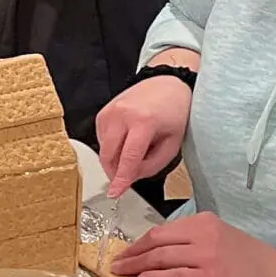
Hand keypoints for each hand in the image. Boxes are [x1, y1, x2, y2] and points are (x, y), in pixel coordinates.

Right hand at [95, 75, 193, 195]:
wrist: (166, 84)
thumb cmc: (174, 111)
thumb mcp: (172, 143)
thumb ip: (152, 165)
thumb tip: (130, 178)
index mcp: (144, 121)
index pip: (129, 157)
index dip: (121, 178)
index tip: (115, 193)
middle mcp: (122, 114)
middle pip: (109, 155)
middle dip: (116, 171)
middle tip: (128, 176)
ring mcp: (110, 112)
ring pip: (104, 149)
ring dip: (116, 158)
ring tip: (136, 147)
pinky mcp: (103, 113)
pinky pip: (102, 140)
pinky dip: (112, 147)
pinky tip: (127, 139)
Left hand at [109, 212, 275, 276]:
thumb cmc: (255, 263)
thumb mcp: (224, 239)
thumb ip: (196, 242)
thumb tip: (163, 253)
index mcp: (205, 222)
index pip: (162, 231)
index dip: (140, 243)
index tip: (125, 252)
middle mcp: (204, 234)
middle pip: (157, 242)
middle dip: (132, 254)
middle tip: (115, 264)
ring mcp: (206, 256)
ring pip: (161, 258)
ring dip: (136, 266)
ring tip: (121, 273)